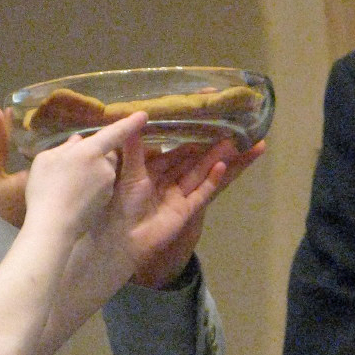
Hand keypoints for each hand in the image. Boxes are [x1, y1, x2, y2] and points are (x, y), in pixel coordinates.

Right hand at [24, 113, 145, 240]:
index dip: (130, 123)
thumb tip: (77, 141)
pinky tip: (73, 196)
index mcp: (90, 151)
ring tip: (68, 183)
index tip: (144, 115)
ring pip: (103, 170)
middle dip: (95, 154)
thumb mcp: (45, 160)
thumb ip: (64, 147)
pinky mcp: (106, 200)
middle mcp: (104, 166)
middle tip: (71, 163)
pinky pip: (100, 186)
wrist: (54, 226)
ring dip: (91, 172)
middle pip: (105, 154)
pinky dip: (90, 187)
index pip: (115, 132)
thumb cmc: (45, 189)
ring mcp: (107, 185)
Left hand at [128, 137, 264, 286]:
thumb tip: (137, 115)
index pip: (174, 154)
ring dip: (214, 160)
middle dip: (208, 149)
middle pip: (191, 163)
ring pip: (198, 174)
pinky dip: (211, 181)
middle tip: (229, 131)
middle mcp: (166, 183)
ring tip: (233, 144)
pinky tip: (222, 167)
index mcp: (151, 173)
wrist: (123, 239)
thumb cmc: (122, 204)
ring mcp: (177, 197)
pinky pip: (201, 194)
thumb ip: (133, 145)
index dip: (189, 141)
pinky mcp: (186, 211)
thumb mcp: (129, 170)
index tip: (205, 125)